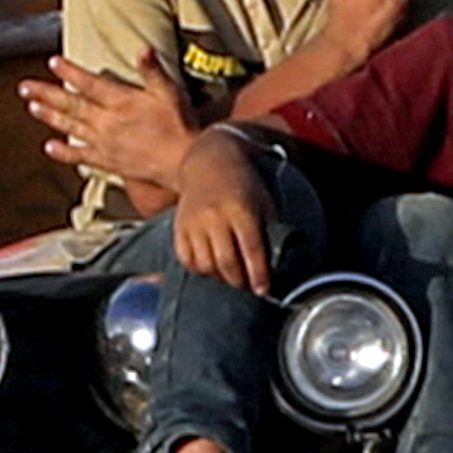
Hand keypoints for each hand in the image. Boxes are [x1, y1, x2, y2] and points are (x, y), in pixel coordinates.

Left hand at [29, 55, 201, 203]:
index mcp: (122, 101)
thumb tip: (142, 49)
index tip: (52, 62)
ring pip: (72, 127)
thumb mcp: (170, 93)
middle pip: (72, 105)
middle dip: (46, 94)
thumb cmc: (182, 126)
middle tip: (24, 87)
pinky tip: (49, 147)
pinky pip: (82, 156)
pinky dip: (64, 152)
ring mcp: (106, 143)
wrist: (186, 163)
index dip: (70, 72)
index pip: (90, 83)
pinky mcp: (109, 161)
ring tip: (32, 107)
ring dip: (50, 117)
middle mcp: (108, 121)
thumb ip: (153, 71)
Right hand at [169, 128, 278, 290]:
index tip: (264, 290)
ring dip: (220, 277)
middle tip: (248, 285)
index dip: (259, 275)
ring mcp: (194, 222)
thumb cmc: (244, 186)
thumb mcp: (263, 203)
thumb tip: (272, 267)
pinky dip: (200, 269)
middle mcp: (215, 217)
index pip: (251, 250)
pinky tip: (212, 267)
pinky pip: (187, 259)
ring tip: (231, 276)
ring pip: (206, 265)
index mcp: (241, 210)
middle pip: (227, 262)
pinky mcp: (179, 227)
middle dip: (240, 281)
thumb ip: (268, 232)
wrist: (209, 162)